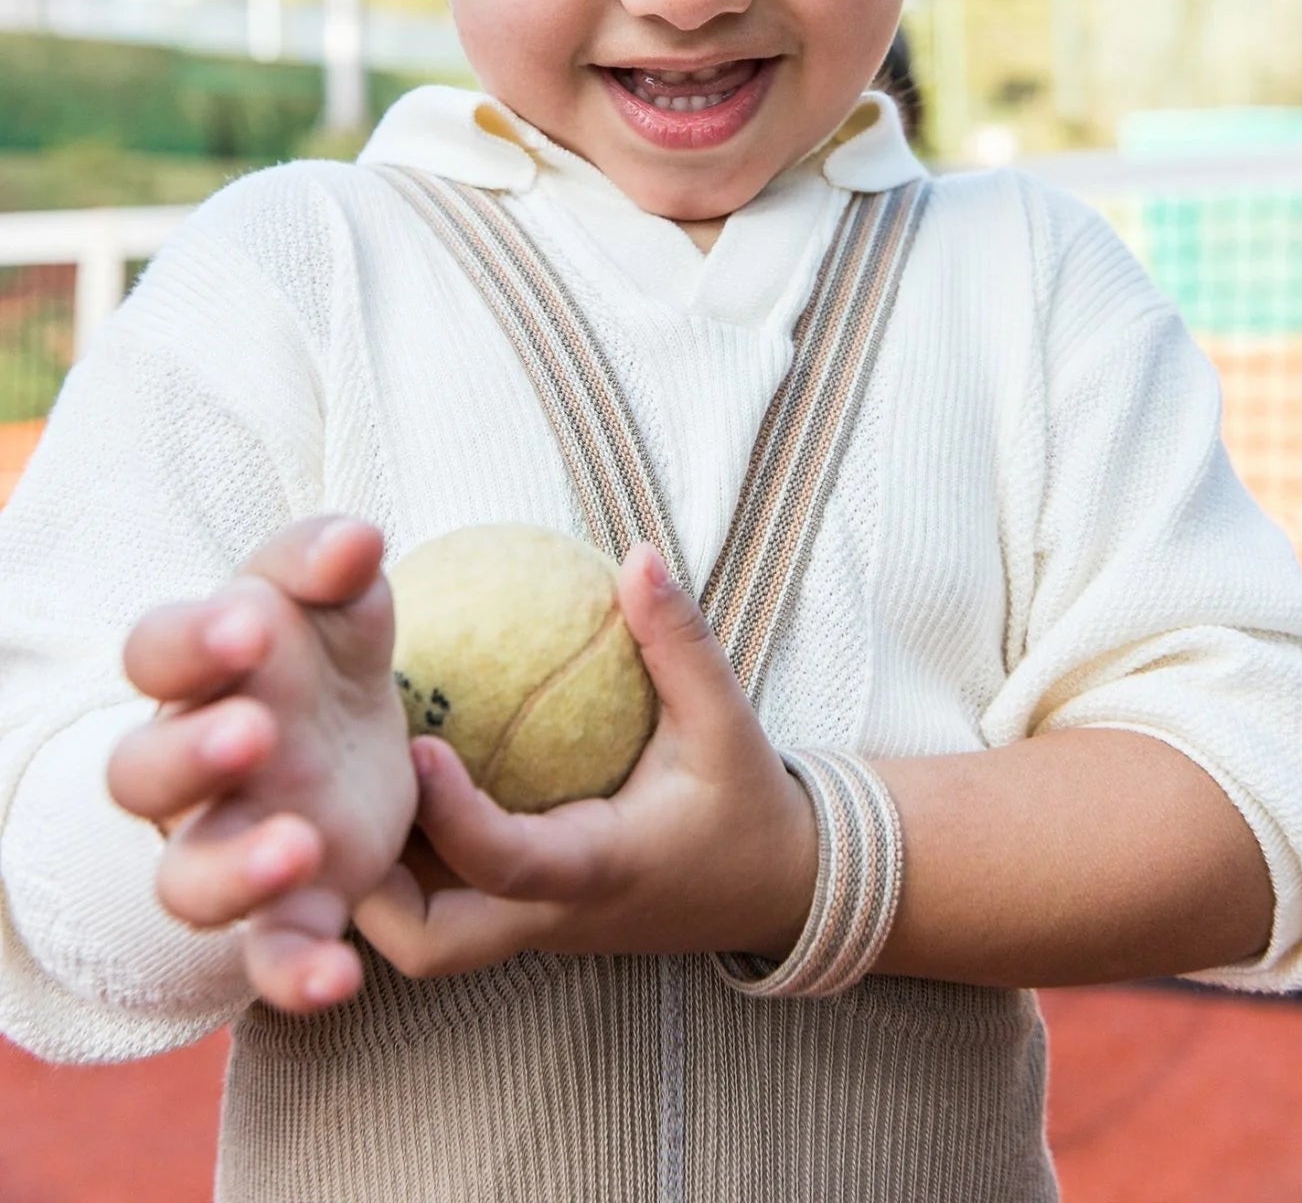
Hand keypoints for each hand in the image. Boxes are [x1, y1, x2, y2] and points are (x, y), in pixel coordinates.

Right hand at [107, 516, 418, 1013]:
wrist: (362, 726)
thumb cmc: (326, 645)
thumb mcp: (339, 593)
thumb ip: (333, 560)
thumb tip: (358, 539)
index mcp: (199, 673)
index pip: (155, 653)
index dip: (191, 642)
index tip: (252, 626)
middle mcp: (194, 767)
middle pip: (142, 775)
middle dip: (190, 755)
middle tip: (254, 732)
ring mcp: (233, 842)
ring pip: (186, 882)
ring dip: (233, 871)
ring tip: (300, 844)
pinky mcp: (292, 905)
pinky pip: (270, 954)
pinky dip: (294, 976)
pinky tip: (341, 977)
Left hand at [352, 546, 816, 979]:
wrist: (772, 891)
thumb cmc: (745, 805)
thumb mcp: (728, 722)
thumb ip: (681, 644)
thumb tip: (636, 555)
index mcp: (596, 871)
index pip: (509, 865)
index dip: (454, 818)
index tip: (419, 746)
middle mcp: (545, 913)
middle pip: (428, 943)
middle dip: (366, 892)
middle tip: (332, 793)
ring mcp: (525, 923)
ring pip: (417, 932)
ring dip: (372, 872)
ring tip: (337, 774)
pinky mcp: (518, 913)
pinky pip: (441, 896)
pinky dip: (403, 853)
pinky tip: (379, 770)